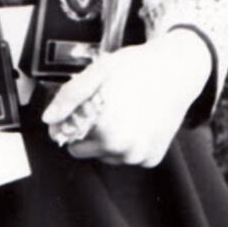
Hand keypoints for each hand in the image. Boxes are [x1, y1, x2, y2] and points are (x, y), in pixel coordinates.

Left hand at [42, 29, 211, 166]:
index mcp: (104, 128)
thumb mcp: (98, 72)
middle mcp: (122, 149)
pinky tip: (136, 120)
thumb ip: (70, 97)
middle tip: (103, 105)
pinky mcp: (152, 158)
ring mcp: (138, 156)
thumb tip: (49, 119)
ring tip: (121, 110)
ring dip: (106, 138)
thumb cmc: (136, 68)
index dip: (68, 119)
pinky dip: (127, 142)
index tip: (78, 106)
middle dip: (86, 130)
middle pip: (83, 149)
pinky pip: (126, 156)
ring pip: (104, 155)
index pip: (67, 136)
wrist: (177, 70)